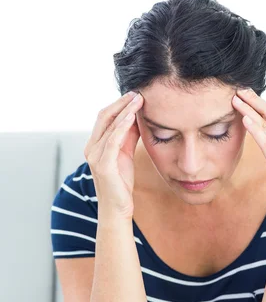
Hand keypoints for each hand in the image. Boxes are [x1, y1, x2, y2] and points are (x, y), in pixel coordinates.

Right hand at [83, 90, 143, 220]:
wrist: (117, 208)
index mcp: (95, 144)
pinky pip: (112, 141)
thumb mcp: (126, 154)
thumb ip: (128, 136)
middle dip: (121, 103)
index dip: (119, 104)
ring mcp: (95, 156)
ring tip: (138, 100)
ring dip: (124, 111)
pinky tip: (132, 117)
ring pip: (109, 126)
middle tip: (138, 92)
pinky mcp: (103, 165)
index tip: (136, 94)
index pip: (105, 117)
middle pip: (104, 117)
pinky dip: (122, 127)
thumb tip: (136, 116)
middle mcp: (91, 148)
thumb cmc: (121, 183)